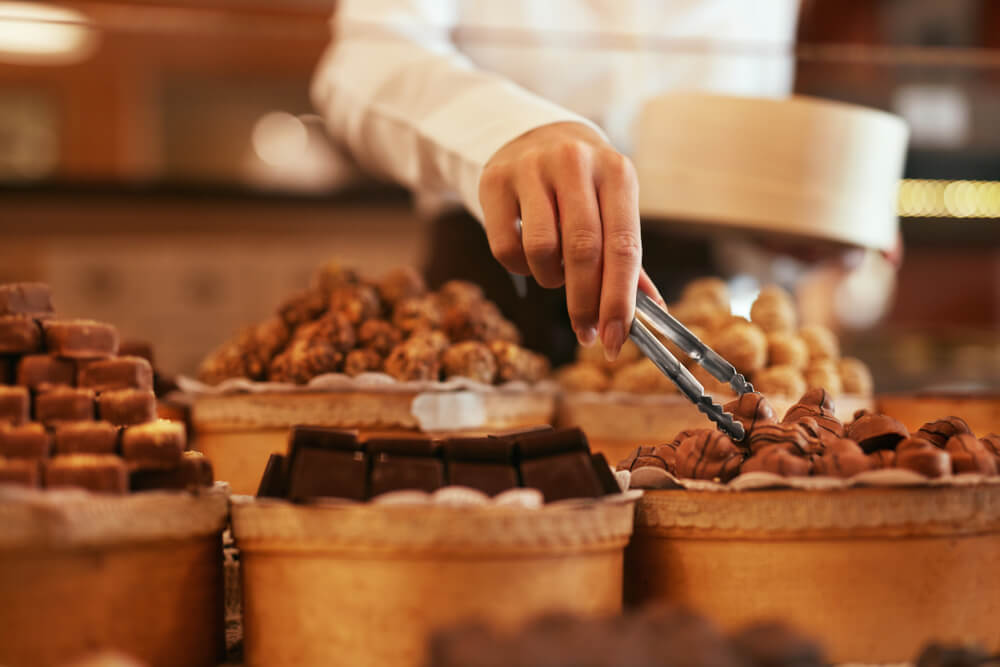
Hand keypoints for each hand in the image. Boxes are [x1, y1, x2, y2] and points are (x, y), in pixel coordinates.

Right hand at [478, 122, 660, 359]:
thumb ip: (628, 257)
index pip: (623, 246)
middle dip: (586, 303)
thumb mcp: (612, 207)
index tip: (616, 338)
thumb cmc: (583, 186)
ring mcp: (532, 168)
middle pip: (583, 251)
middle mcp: (576, 163)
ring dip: (551, 280)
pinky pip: (507, 248)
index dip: (620, 300)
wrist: (534, 137)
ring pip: (541, 250)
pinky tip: (529, 259)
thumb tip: (652, 311)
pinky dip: (520, 268)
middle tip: (587, 332)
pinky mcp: (495, 181)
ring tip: (555, 276)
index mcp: (616, 173)